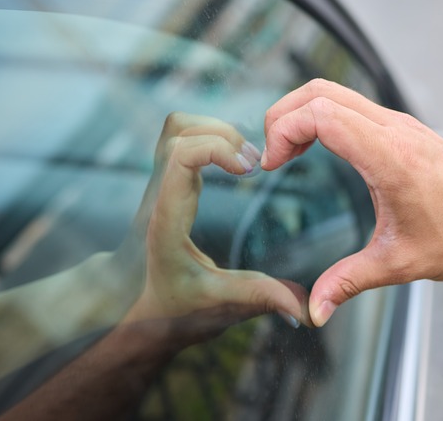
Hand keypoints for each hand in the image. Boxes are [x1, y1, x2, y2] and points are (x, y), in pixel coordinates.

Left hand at [117, 112, 310, 344]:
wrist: (135, 313)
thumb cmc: (173, 311)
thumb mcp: (220, 306)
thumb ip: (261, 299)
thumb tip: (306, 310)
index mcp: (168, 221)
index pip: (181, 157)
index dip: (218, 150)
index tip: (250, 171)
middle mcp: (161, 197)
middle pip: (179, 132)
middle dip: (223, 135)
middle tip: (255, 165)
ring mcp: (163, 188)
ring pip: (177, 129)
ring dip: (216, 132)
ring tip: (247, 160)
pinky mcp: (171, 187)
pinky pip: (184, 141)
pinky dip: (212, 139)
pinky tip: (236, 166)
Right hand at [262, 79, 442, 325]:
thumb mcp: (399, 264)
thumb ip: (348, 283)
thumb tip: (315, 309)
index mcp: (391, 158)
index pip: (322, 115)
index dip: (284, 132)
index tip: (271, 165)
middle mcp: (395, 130)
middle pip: (320, 92)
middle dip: (282, 115)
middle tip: (269, 154)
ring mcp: (400, 124)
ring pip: (335, 93)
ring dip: (301, 113)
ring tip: (286, 151)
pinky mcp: (404, 128)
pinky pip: (352, 105)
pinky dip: (322, 116)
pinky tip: (316, 149)